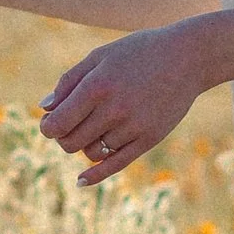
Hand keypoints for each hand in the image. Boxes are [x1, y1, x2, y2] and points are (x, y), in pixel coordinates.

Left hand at [37, 22, 216, 186]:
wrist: (188, 57)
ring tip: (91, 130)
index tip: (49, 123)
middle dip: (63, 137)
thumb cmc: (139, 52)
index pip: (57, 123)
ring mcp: (133, 127)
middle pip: (71, 142)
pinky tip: (80, 181)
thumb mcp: (101, 56)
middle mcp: (114, 110)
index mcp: (97, 86)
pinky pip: (116, 164)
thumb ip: (69, 81)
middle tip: (68, 126)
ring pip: (92, 153)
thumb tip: (45, 108)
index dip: (47, 127)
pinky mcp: (149, 139)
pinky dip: (95, 175)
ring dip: (84, 146)